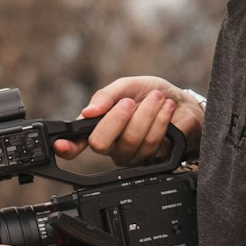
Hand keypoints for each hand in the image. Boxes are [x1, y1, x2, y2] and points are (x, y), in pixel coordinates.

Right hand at [54, 75, 203, 166]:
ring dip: (146, 113)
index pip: (77, 142)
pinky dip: (160, 120)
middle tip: (129, 102)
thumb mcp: (127, 86)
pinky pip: (151, 143)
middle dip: (117, 119)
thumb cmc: (150, 94)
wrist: (183, 104)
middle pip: (101, 143)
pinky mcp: (152, 160)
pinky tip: (166, 109)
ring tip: (156, 98)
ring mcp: (131, 155)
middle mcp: (112, 145)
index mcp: (99, 126)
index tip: (61, 145)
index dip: (67, 147)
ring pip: (130, 141)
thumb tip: (88, 111)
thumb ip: (107, 96)